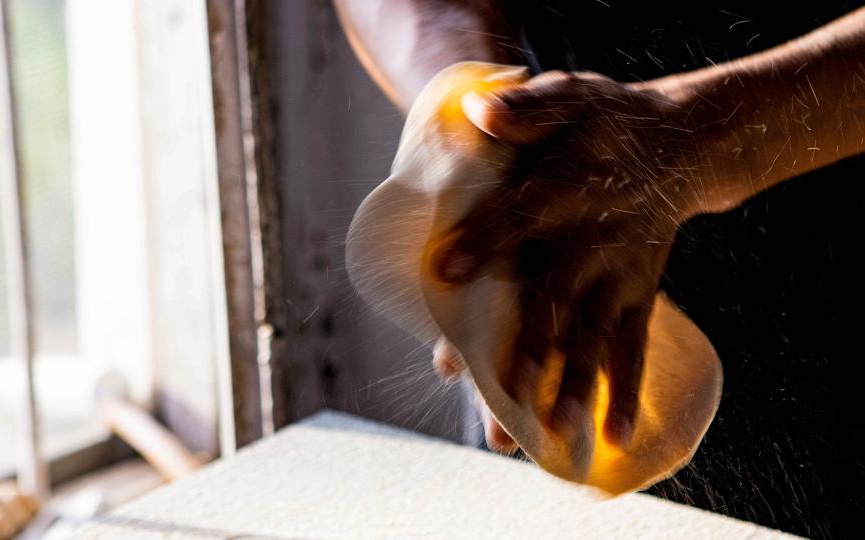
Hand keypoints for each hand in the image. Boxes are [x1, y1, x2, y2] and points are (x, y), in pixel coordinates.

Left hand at [431, 70, 709, 447]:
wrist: (678, 145)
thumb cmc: (605, 122)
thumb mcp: (569, 96)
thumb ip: (528, 108)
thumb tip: (480, 111)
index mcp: (568, 187)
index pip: (520, 213)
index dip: (485, 238)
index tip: (444, 270)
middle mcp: (595, 239)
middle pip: (557, 294)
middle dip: (533, 341)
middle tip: (508, 386)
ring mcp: (619, 276)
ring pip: (592, 335)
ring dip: (574, 382)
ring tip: (553, 428)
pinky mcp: (636, 298)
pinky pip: (632, 350)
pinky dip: (625, 393)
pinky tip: (613, 437)